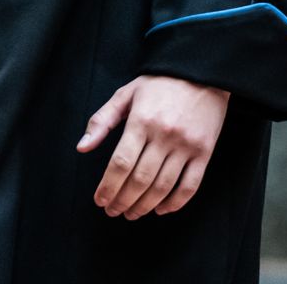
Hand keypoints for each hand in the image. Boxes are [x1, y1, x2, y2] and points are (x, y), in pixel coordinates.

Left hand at [78, 74, 228, 218]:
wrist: (201, 74)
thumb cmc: (157, 85)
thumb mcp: (124, 95)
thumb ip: (101, 121)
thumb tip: (82, 148)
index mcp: (140, 121)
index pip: (120, 163)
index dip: (108, 186)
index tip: (99, 200)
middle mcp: (164, 135)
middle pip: (140, 179)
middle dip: (123, 200)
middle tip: (112, 211)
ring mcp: (186, 146)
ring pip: (163, 186)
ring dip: (145, 205)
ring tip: (131, 213)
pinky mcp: (204, 153)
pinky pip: (190, 185)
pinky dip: (175, 203)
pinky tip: (160, 209)